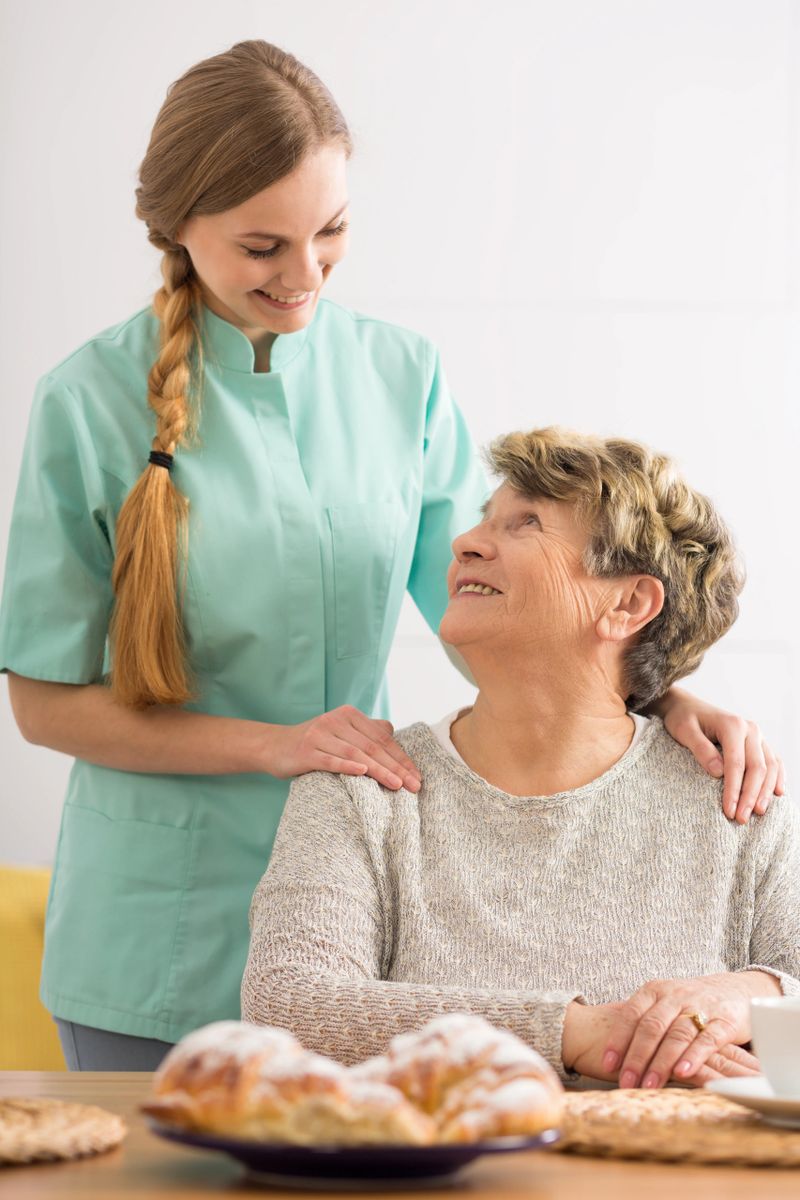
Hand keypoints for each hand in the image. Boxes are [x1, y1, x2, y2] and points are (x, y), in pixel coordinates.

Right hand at [270, 706, 421, 791]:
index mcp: (349, 715)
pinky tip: (363, 774)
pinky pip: (331, 760)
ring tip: (397, 785)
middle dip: (396, 767)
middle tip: (414, 786)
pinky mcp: (306, 751)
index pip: (382, 738)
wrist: (274, 746)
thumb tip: (390, 731)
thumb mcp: (340, 732)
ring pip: (356, 754)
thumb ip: (364, 731)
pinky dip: (348, 767)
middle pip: (372, 746)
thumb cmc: (314, 743)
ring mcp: (319, 734)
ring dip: (379, 770)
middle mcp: (335, 720)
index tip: (417, 777)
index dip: (401, 758)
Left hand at [598, 971, 779, 1089]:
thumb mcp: (663, 1004)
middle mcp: (676, 996)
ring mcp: (701, 1007)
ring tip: (650, 1084)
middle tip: (627, 1082)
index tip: (608, 1064)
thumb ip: (642, 1023)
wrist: (734, 990)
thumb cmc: (689, 1004)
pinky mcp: (725, 1021)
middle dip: (637, 1057)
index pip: (631, 1014)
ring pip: (677, 1034)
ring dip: (662, 1062)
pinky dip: (693, 1057)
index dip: (618, 1040)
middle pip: (652, 1027)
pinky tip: (682, 1073)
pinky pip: (707, 1039)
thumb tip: (612, 1055)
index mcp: (655, 990)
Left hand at [658, 687, 784, 822]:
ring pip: (770, 766)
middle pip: (757, 767)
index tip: (729, 811)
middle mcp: (750, 729)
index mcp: (732, 725)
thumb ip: (701, 749)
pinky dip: (777, 777)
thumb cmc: (682, 718)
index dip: (734, 790)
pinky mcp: (758, 742)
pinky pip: (774, 760)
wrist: (686, 705)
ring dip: (765, 791)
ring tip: (757, 812)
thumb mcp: (684, 731)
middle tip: (741, 819)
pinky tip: (776, 794)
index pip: (736, 763)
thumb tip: (718, 773)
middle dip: (750, 796)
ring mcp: (757, 735)